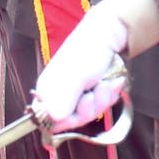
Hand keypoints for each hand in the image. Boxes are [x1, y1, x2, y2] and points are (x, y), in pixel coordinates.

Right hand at [31, 5, 129, 131]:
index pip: (48, 120)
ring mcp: (77, 95)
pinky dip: (109, 96)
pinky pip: (101, 106)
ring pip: (89, 113)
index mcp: (47, 90)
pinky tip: (111, 82)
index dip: (66, 120)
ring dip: (102, 99)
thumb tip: (52, 118)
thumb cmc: (87, 52)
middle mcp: (59, 95)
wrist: (110, 38)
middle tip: (94, 92)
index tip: (78, 111)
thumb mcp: (76, 75)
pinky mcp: (92, 94)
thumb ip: (64, 97)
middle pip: (73, 120)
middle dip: (89, 108)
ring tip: (105, 82)